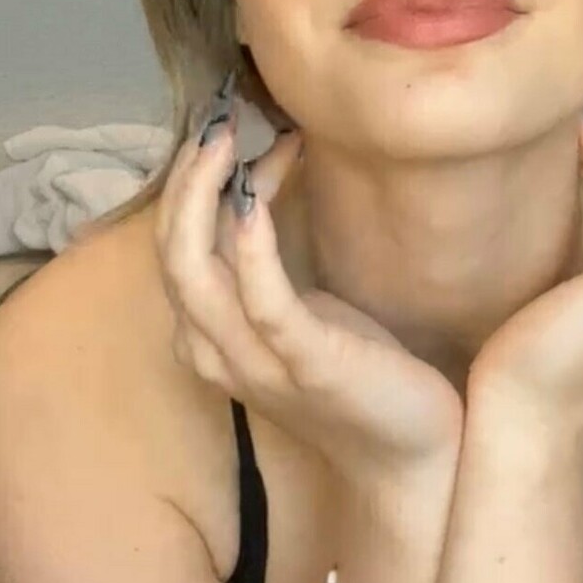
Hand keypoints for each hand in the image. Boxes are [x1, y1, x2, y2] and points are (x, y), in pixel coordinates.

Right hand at [155, 116, 463, 480]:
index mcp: (211, 339)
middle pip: (170, 256)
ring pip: (194, 275)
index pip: (174, 250)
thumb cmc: (359, 376)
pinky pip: (262, 301)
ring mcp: (259, 361)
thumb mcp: (302, 308)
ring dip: (203, 200)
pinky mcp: (307, 364)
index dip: (193, 189)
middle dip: (183, 184)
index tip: (241, 141)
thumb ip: (266, 260)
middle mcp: (218, 352)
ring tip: (226, 143)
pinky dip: (250, 248)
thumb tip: (259, 179)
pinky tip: (252, 205)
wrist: (412, 456)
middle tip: (217, 126)